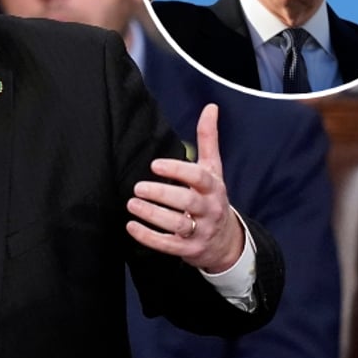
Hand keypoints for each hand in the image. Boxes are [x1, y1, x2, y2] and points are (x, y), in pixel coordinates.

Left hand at [126, 103, 244, 272]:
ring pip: (178, 225)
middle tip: (138, 187)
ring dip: (153, 215)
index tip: (155, 165)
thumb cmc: (212, 197)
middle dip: (162, 194)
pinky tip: (131, 226)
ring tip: (132, 204)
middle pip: (188, 201)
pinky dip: (149, 237)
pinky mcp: (189, 250)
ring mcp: (201, 231)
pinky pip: (169, 245)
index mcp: (213, 187)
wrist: (226, 241)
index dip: (178, 170)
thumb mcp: (213, 169)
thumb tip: (210, 107)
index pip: (199, 177)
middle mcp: (209, 209)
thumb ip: (208, 139)